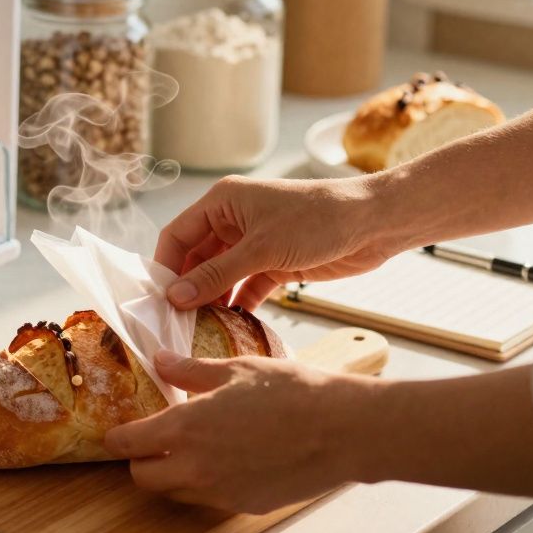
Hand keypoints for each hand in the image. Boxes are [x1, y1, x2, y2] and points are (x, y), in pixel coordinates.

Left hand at [104, 350, 372, 514]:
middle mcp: (196, 467)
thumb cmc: (293, 392)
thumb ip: (190, 371)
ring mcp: (220, 492)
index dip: (118, 438)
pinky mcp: (245, 505)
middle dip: (141, 461)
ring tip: (194, 448)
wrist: (345, 430)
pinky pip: (210, 499)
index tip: (119, 432)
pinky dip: (207, 484)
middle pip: (143, 478)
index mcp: (186, 428)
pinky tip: (229, 459)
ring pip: (175, 493)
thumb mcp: (236, 369)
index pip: (128, 444)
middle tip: (154, 441)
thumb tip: (161, 361)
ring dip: (173, 475)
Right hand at [157, 175, 396, 309]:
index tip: (157, 300)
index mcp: (222, 202)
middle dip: (188, 288)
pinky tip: (231, 326)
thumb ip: (216, 274)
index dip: (165, 266)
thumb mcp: (261, 249)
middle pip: (196, 259)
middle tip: (177, 322)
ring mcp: (254, 243)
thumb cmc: (318, 220)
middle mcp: (233, 221)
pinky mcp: (275, 263)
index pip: (177, 235)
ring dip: (212, 300)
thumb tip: (175, 297)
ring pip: (220, 276)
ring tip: (201, 329)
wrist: (375, 223)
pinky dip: (238, 304)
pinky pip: (246, 287)